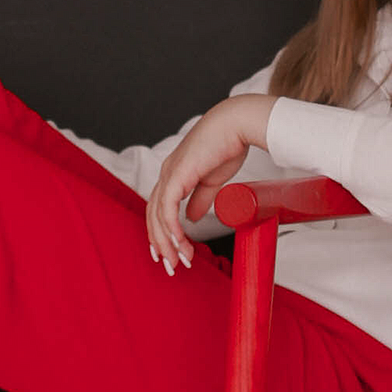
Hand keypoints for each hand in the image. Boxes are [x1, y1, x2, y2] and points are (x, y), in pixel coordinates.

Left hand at [144, 94, 273, 272]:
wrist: (237, 125)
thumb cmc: (227, 147)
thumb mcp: (212, 181)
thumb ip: (200, 199)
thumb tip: (191, 218)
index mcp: (174, 175)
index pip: (159, 210)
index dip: (161, 234)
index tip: (168, 254)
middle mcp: (167, 174)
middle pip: (154, 216)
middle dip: (161, 244)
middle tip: (172, 266)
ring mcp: (170, 173)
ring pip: (159, 215)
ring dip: (168, 241)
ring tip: (181, 260)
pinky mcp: (178, 174)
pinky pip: (168, 206)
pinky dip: (171, 227)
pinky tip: (179, 241)